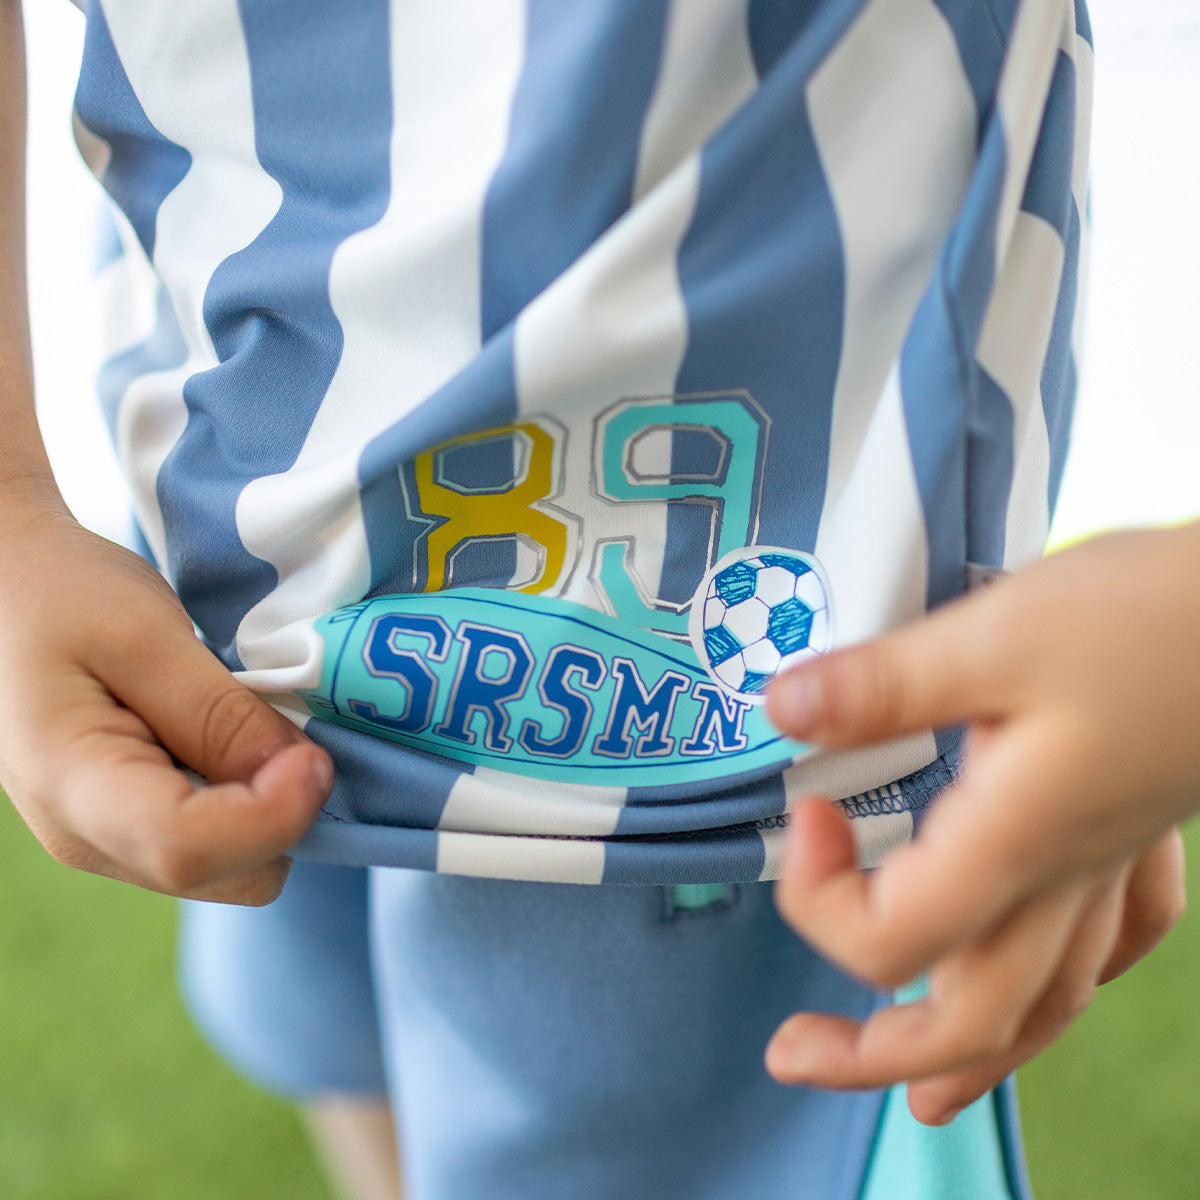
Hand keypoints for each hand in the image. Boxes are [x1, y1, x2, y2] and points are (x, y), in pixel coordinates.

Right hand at [0, 503, 332, 904]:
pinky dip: (245, 802)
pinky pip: (215, 844)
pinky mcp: (129, 827)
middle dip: (281, 815)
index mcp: (72, 787)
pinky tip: (231, 741)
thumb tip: (304, 776)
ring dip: (266, 808)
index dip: (275, 815)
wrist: (6, 589)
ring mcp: (106, 841)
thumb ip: (221, 714)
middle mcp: (86, 838)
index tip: (317, 757)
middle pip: (226, 875)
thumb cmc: (62, 594)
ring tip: (251, 726)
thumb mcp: (145, 635)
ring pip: (230, 869)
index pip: (189, 849)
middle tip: (293, 733)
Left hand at [763, 525, 1196, 1121]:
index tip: (807, 811)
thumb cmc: (1153, 621)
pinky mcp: (1137, 827)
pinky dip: (1067, 974)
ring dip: (971, 1050)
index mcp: (1014, 844)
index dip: (818, 897)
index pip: (891, 940)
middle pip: (972, 1020)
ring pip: (1045, 999)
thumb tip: (783, 711)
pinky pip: (1108, 939)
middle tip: (794, 1053)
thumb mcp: (997, 637)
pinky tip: (1057, 972)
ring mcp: (1107, 861)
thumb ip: (883, 686)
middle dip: (875, 1055)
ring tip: (918, 1088)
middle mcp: (1062, 876)